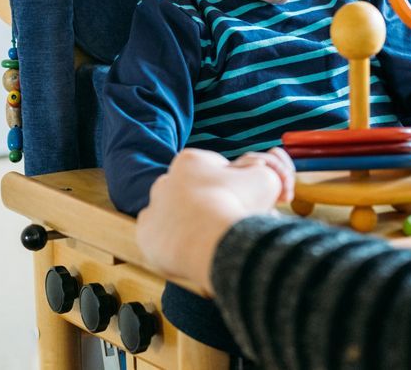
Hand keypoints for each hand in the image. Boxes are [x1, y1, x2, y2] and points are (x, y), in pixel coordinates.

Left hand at [135, 148, 288, 294]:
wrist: (211, 241)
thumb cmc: (237, 205)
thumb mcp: (265, 178)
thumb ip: (265, 173)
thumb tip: (262, 172)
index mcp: (190, 160)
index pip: (214, 169)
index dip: (234, 185)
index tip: (244, 201)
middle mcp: (165, 180)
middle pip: (194, 192)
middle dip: (211, 204)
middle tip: (231, 222)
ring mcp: (153, 208)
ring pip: (177, 215)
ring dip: (193, 225)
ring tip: (215, 240)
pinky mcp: (146, 235)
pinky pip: (162, 238)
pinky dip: (177, 244)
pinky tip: (194, 250)